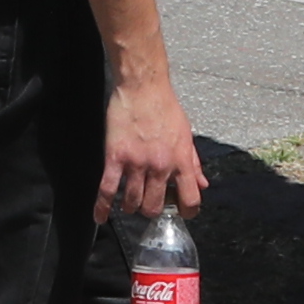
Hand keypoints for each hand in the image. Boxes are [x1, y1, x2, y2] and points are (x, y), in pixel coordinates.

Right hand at [99, 78, 207, 218]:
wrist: (142, 87)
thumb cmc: (165, 108)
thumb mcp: (186, 134)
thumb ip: (194, 162)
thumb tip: (202, 184)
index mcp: (181, 160)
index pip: (190, 199)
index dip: (187, 212)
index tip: (181, 213)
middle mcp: (160, 166)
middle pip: (155, 206)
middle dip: (151, 210)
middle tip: (148, 204)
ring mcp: (136, 163)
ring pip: (132, 202)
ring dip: (130, 207)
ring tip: (129, 202)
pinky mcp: (115, 158)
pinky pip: (107, 190)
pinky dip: (102, 207)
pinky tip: (101, 216)